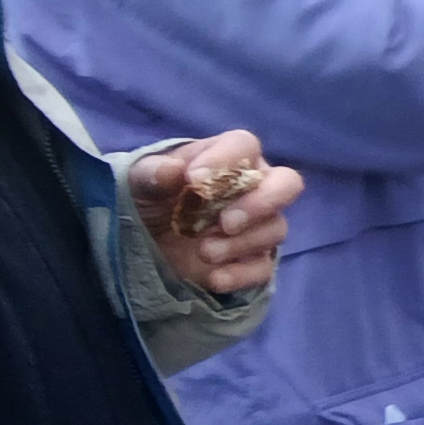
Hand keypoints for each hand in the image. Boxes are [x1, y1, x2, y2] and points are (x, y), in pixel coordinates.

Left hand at [127, 132, 299, 296]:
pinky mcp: (252, 260)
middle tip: (226, 222)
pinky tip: (214, 278)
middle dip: (262, 203)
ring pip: (276, 229)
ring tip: (204, 251)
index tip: (194, 180)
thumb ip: (151, 174)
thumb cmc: (146, 200)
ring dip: (241, 242)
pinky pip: (264, 267)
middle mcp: (252, 188)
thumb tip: (172, 171)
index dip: (226, 160)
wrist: (142, 243)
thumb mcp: (137, 184)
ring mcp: (257, 226)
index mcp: (226, 158)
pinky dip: (241, 274)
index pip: (244, 146)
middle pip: (287, 184)